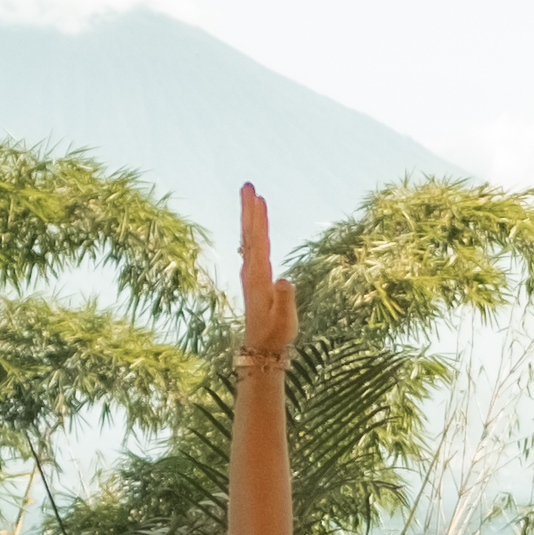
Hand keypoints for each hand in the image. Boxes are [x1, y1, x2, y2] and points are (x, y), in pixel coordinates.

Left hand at [235, 183, 294, 363]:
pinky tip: (255, 228)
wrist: (261, 349)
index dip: (259, 219)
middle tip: (247, 185)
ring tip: (253, 198)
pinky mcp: (254, 279)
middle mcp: (251, 272)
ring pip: (250, 240)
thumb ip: (285, 299)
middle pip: (250, 234)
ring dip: (251, 218)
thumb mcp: (284, 319)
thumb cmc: (276, 334)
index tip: (258, 198)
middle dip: (249, 209)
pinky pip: (253, 248)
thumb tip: (285, 280)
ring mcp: (251, 275)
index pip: (259, 241)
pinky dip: (254, 233)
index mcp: (259, 277)